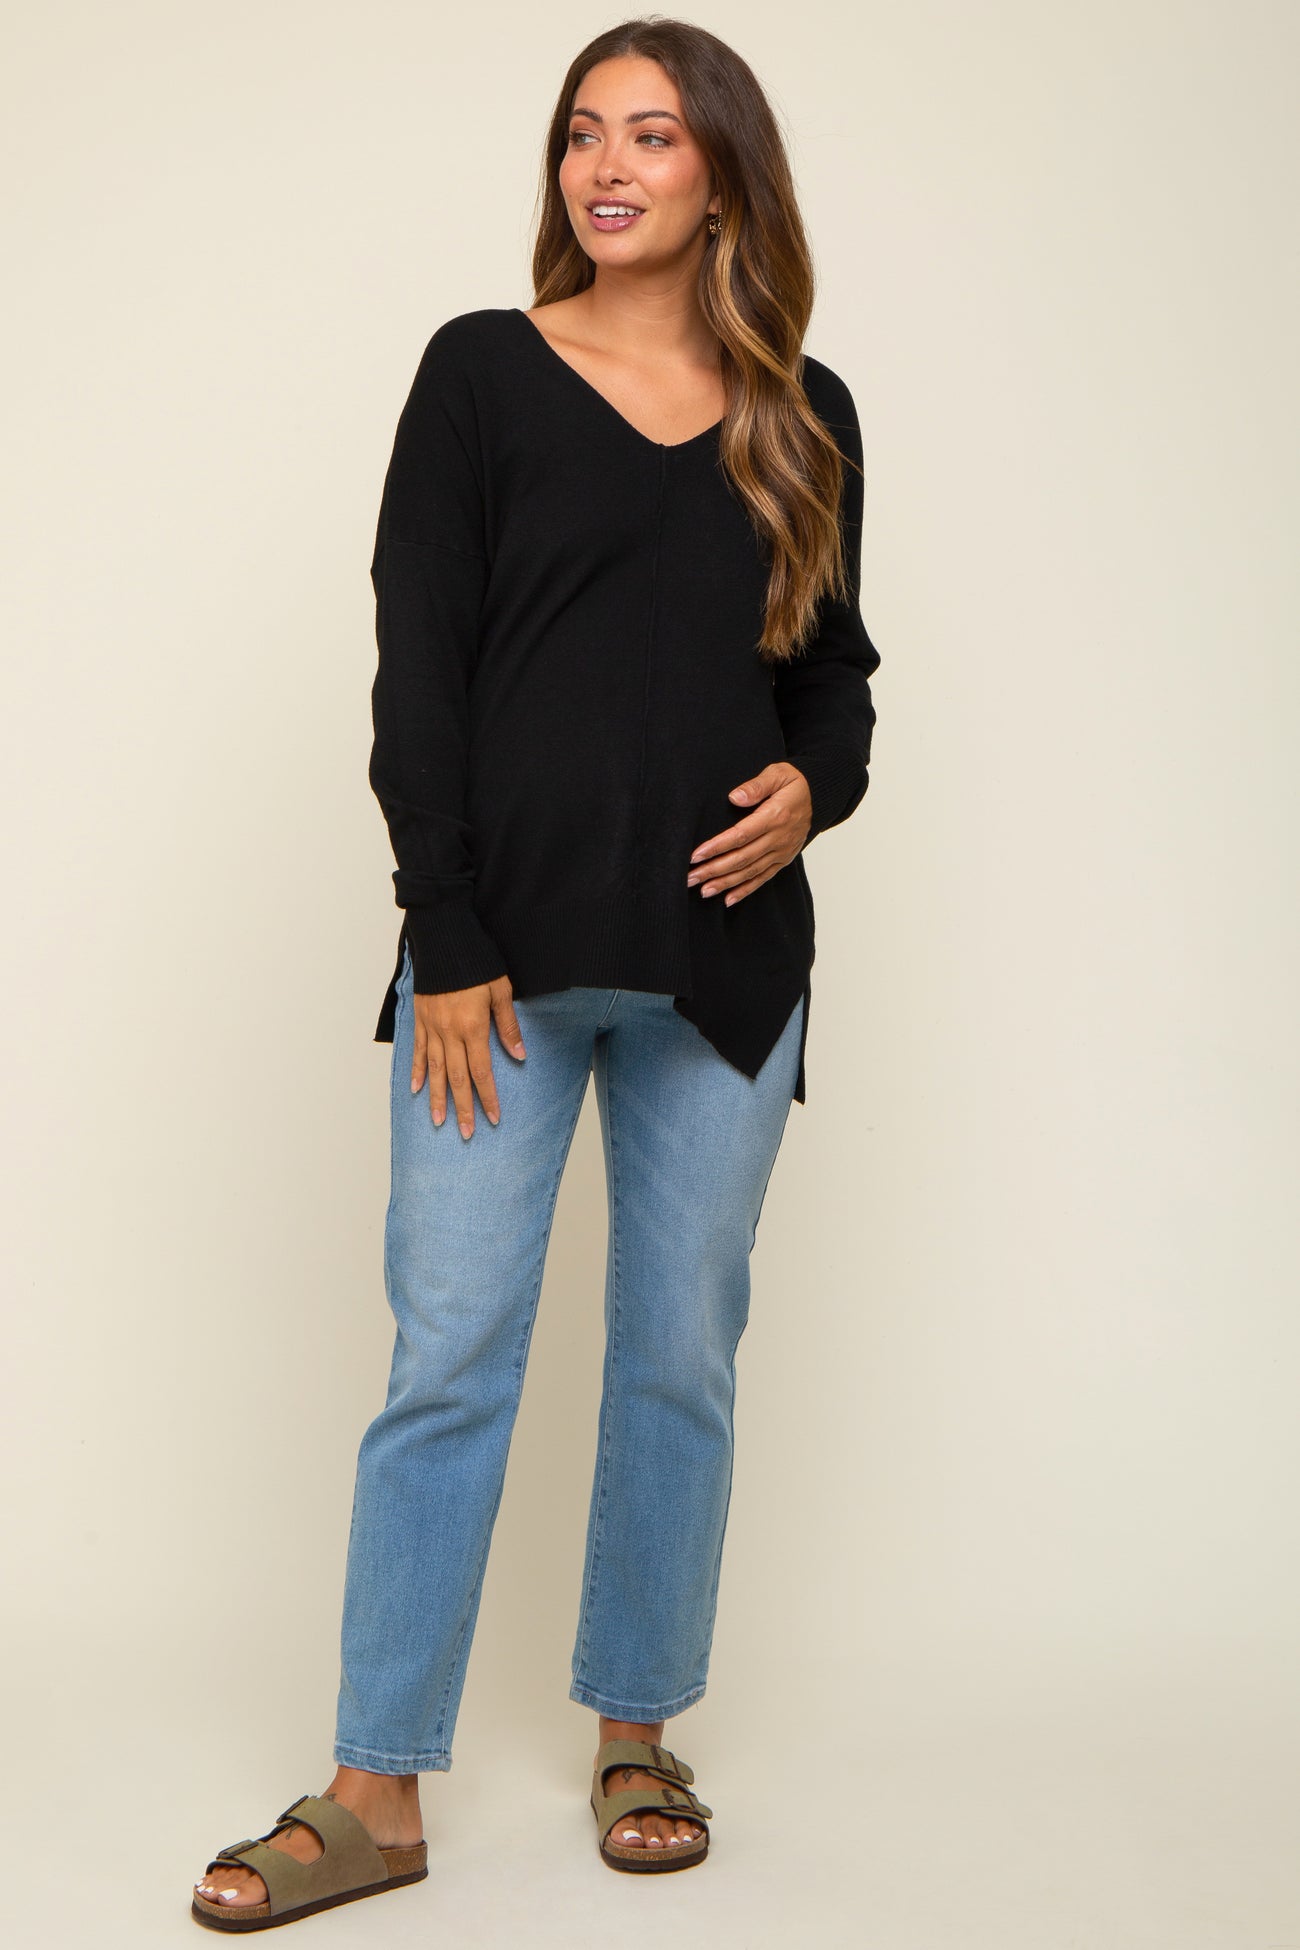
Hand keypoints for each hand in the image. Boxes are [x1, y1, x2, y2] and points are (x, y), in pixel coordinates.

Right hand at [411, 972, 525, 1138]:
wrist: (444, 938)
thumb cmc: (477, 961)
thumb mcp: (501, 990)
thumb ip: (508, 1025)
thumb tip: (519, 1054)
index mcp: (473, 1026)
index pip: (482, 1071)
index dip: (488, 1097)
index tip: (493, 1118)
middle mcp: (450, 1032)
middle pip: (457, 1078)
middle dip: (463, 1108)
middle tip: (467, 1133)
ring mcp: (432, 1027)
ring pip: (436, 1070)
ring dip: (437, 1098)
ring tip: (439, 1121)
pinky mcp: (420, 1019)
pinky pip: (419, 1051)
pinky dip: (419, 1071)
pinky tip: (418, 1090)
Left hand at [686, 761, 812, 905]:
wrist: (820, 796)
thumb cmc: (794, 782)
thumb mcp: (777, 773)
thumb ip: (756, 785)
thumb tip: (734, 797)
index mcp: (775, 816)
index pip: (741, 835)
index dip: (717, 847)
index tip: (696, 855)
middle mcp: (779, 838)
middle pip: (742, 858)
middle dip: (714, 870)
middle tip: (690, 878)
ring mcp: (782, 852)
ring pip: (750, 872)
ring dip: (725, 883)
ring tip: (703, 890)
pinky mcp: (784, 860)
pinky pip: (763, 878)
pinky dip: (745, 890)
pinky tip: (728, 900)